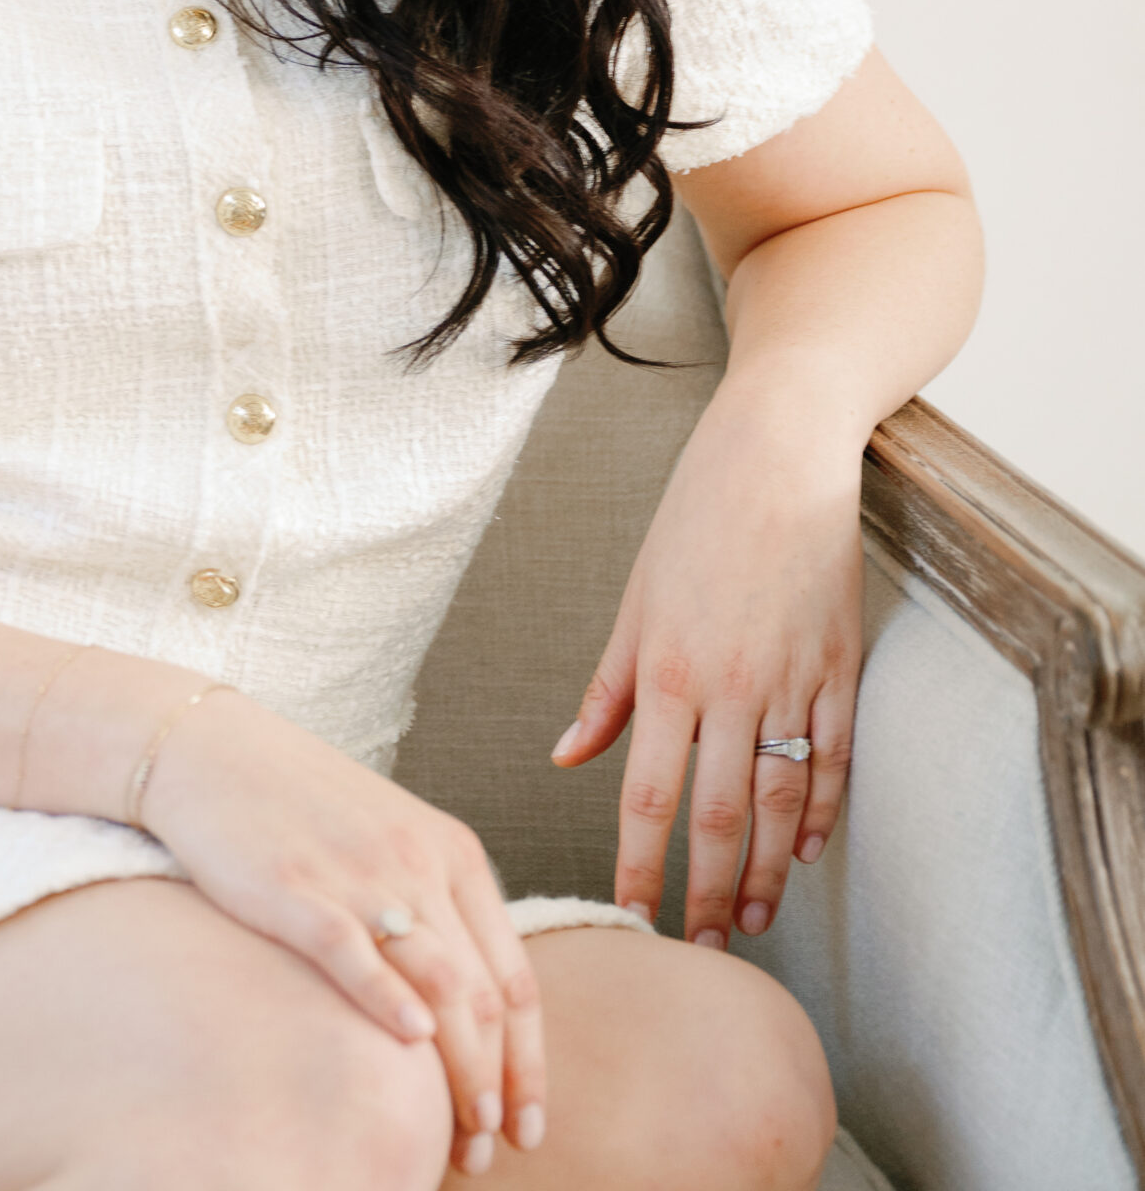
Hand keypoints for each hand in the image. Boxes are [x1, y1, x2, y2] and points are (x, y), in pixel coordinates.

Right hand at [140, 691, 546, 1170]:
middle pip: (482, 995)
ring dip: (459, 1072)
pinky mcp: (297, 888)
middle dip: (496, 1086)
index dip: (528, 1062)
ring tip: (465, 1137)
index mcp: (452, 853)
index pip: (514, 976)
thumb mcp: (390, 842)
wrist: (213, 753)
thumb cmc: (303, 805)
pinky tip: (409, 1042)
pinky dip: (388, 999)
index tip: (529, 1124)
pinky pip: (355, 951)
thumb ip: (434, 910)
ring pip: (437, 985)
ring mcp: (360, 875)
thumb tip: (465, 1010)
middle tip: (492, 1149)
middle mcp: (419, 863)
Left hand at [551, 377, 863, 947]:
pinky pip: (835, 758)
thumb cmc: (695, 519)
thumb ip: (606, 687)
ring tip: (757, 921)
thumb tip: (565, 754)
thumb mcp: (634, 598)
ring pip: (782, 801)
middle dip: (708, 892)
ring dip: (771, 871)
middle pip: (719, 817)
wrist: (777, 456)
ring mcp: (790, 679)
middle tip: (702, 948)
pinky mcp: (840, 666)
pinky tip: (811, 850)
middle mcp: (728, 685)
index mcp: (665, 669)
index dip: (641, 864)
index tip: (633, 915)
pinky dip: (825, 812)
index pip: (647, 794)